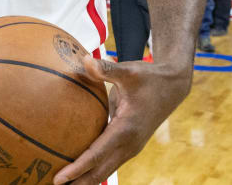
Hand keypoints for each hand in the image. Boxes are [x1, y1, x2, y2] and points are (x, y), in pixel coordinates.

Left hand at [52, 57, 192, 184]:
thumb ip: (107, 69)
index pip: (97, 155)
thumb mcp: (130, 71)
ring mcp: (130, 147)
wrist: (173, 87)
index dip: (77, 168)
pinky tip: (76, 170)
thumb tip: (85, 60)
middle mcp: (128, 144)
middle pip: (99, 172)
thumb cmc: (149, 78)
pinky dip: (92, 169)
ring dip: (85, 179)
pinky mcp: (128, 145)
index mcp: (126, 129)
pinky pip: (107, 162)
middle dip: (78, 183)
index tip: (58, 178)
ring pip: (104, 170)